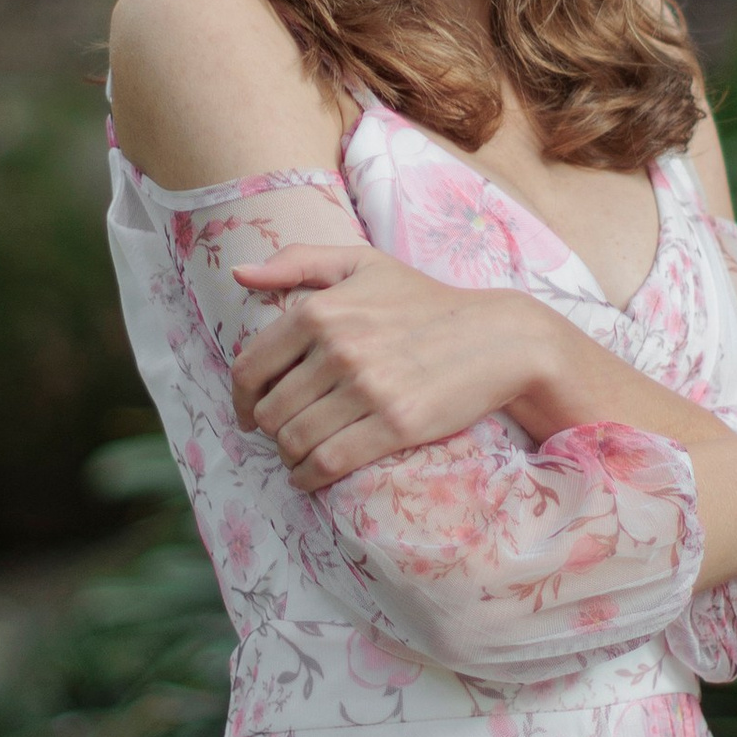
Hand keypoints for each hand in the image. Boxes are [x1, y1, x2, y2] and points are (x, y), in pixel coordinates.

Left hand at [229, 243, 553, 489]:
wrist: (497, 337)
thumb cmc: (424, 301)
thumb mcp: (362, 264)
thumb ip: (298, 261)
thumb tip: (240, 274)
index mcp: (320, 311)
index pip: (250, 368)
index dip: (242, 399)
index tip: (249, 414)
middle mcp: (338, 349)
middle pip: (271, 411)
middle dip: (271, 430)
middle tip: (285, 434)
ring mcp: (367, 389)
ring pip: (295, 439)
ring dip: (289, 455)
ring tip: (299, 455)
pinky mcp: (394, 425)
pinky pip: (328, 462)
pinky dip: (310, 476)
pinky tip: (313, 474)